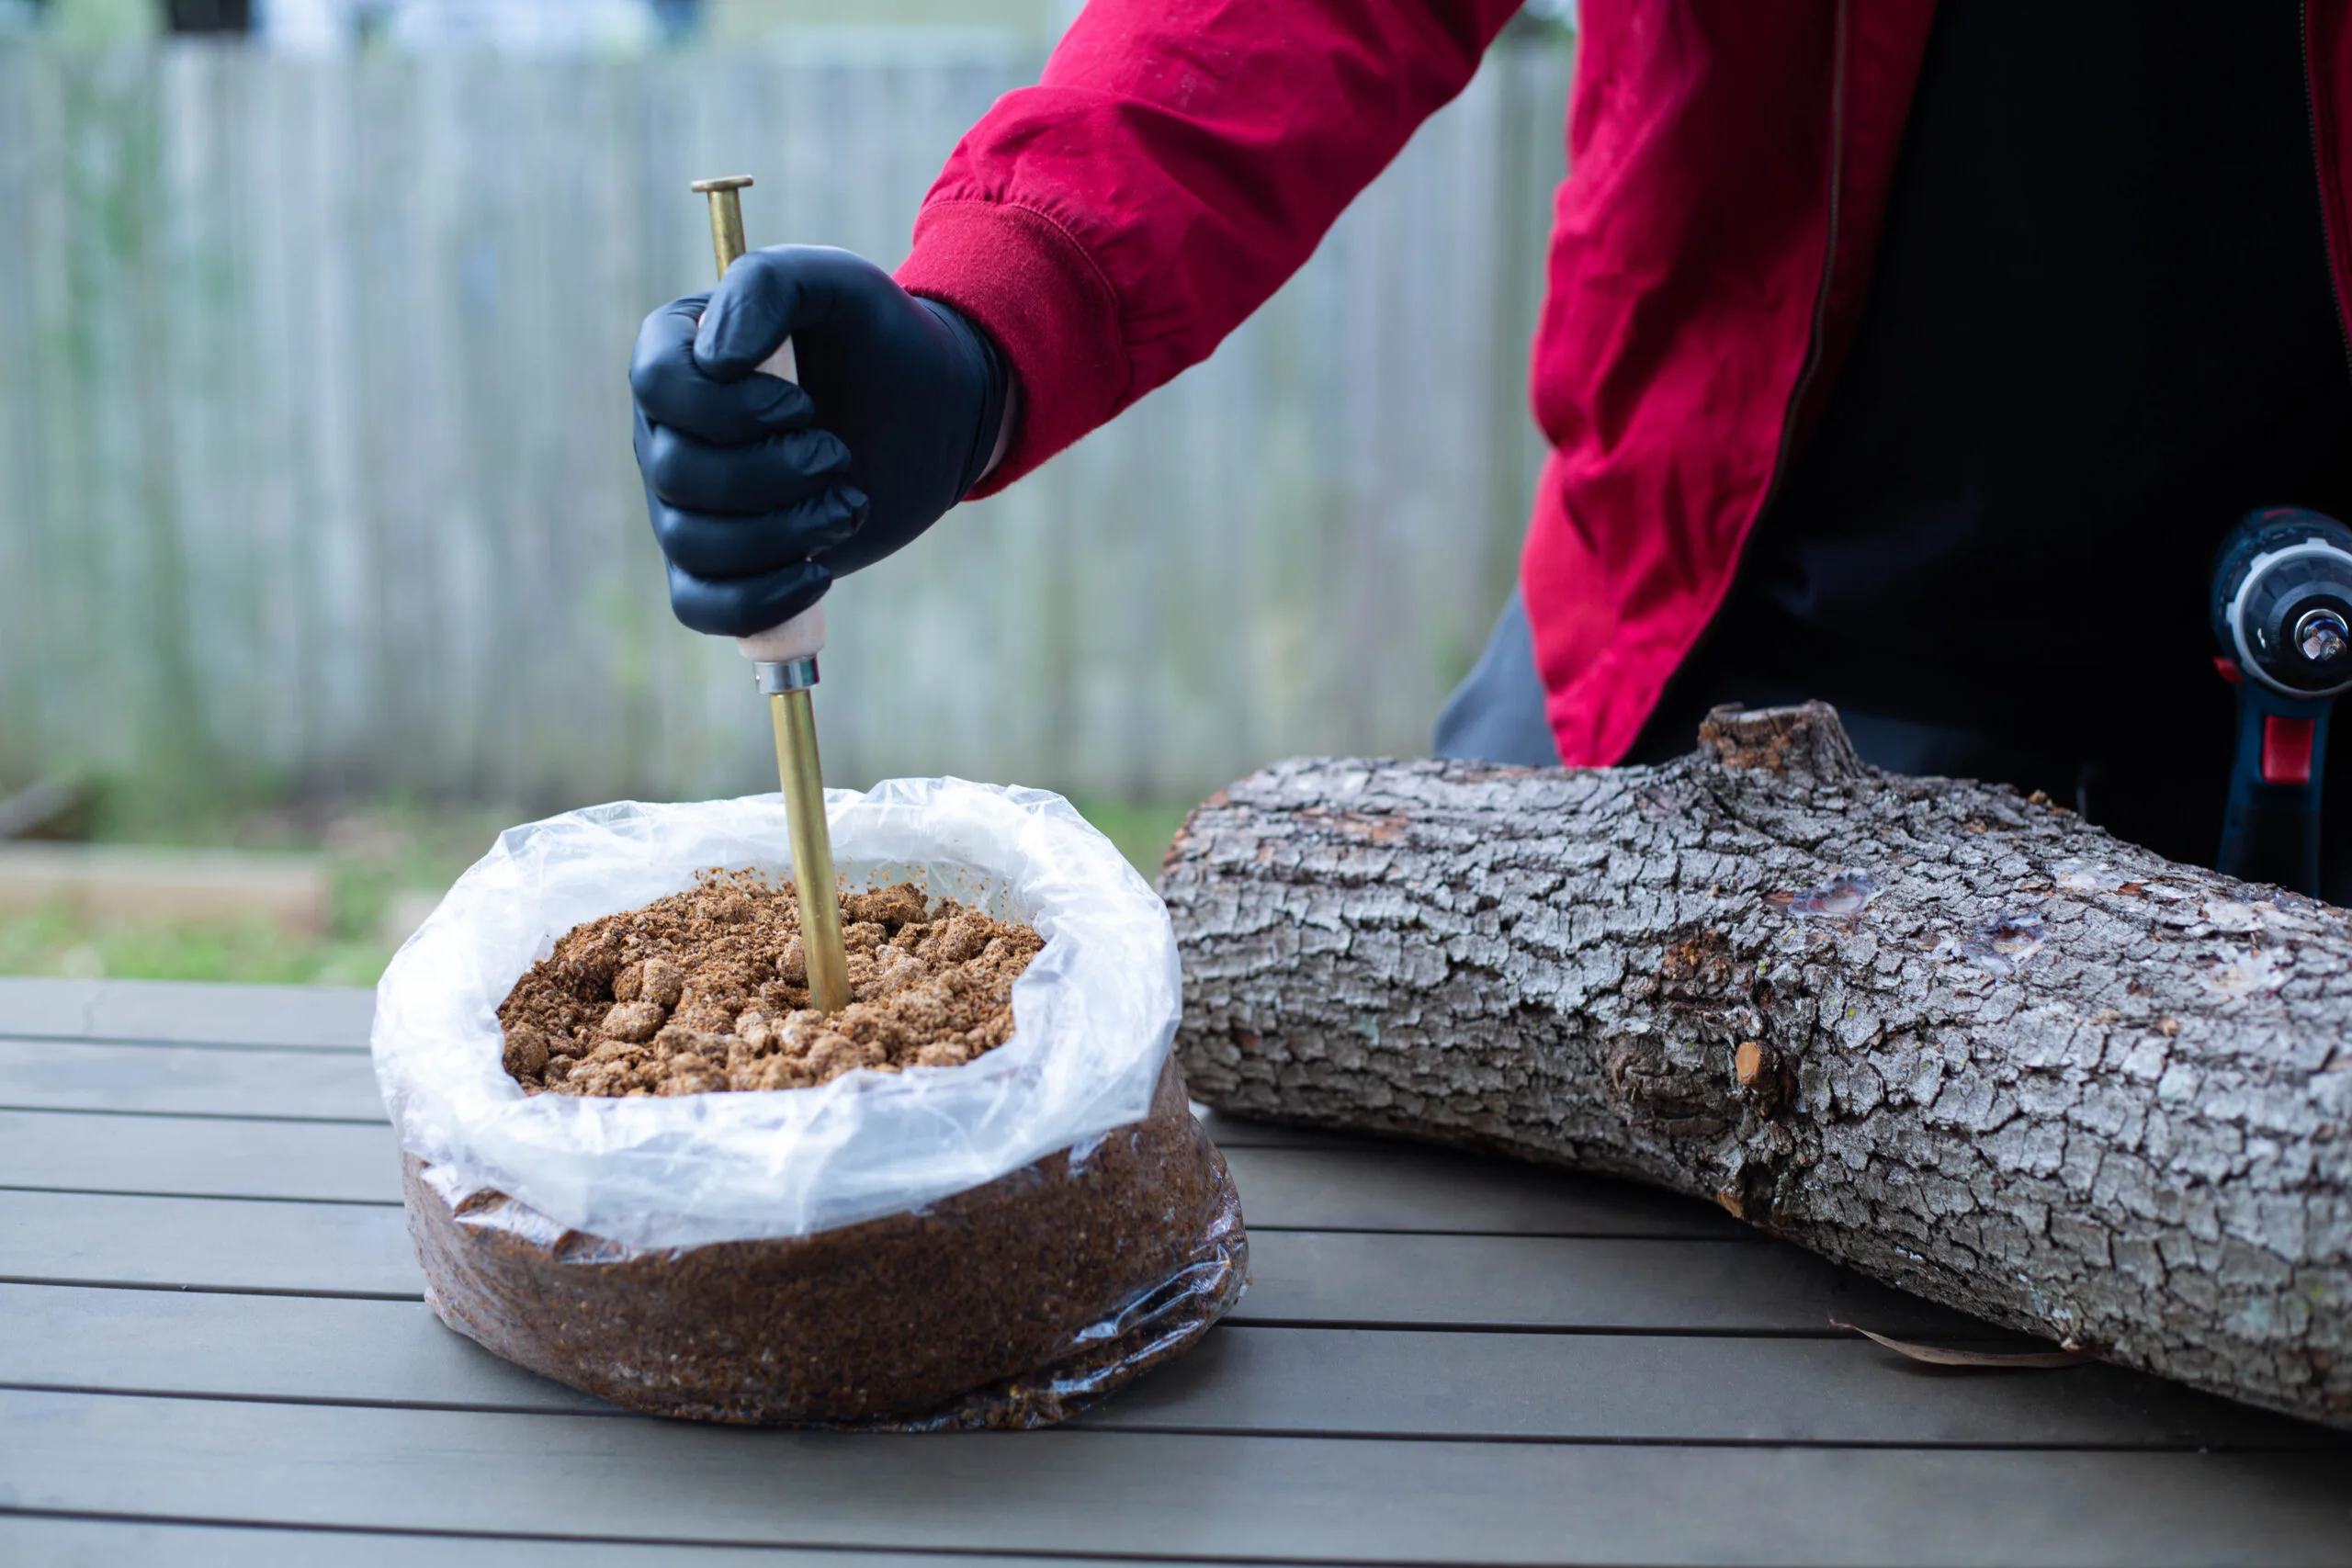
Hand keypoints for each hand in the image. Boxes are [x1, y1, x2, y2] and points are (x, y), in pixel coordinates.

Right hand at [629, 246, 1009, 636]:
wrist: (934, 414)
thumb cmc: (881, 342)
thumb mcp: (839, 284)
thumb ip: (768, 285)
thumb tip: (716, 360)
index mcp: (680, 352)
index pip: (656, 384)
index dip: (730, 408)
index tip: (801, 405)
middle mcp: (668, 429)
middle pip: (677, 473)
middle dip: (774, 474)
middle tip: (838, 456)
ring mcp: (688, 502)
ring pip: (692, 543)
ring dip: (785, 532)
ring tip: (847, 503)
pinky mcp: (725, 564)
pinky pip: (702, 606)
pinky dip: (760, 600)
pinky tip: (817, 572)